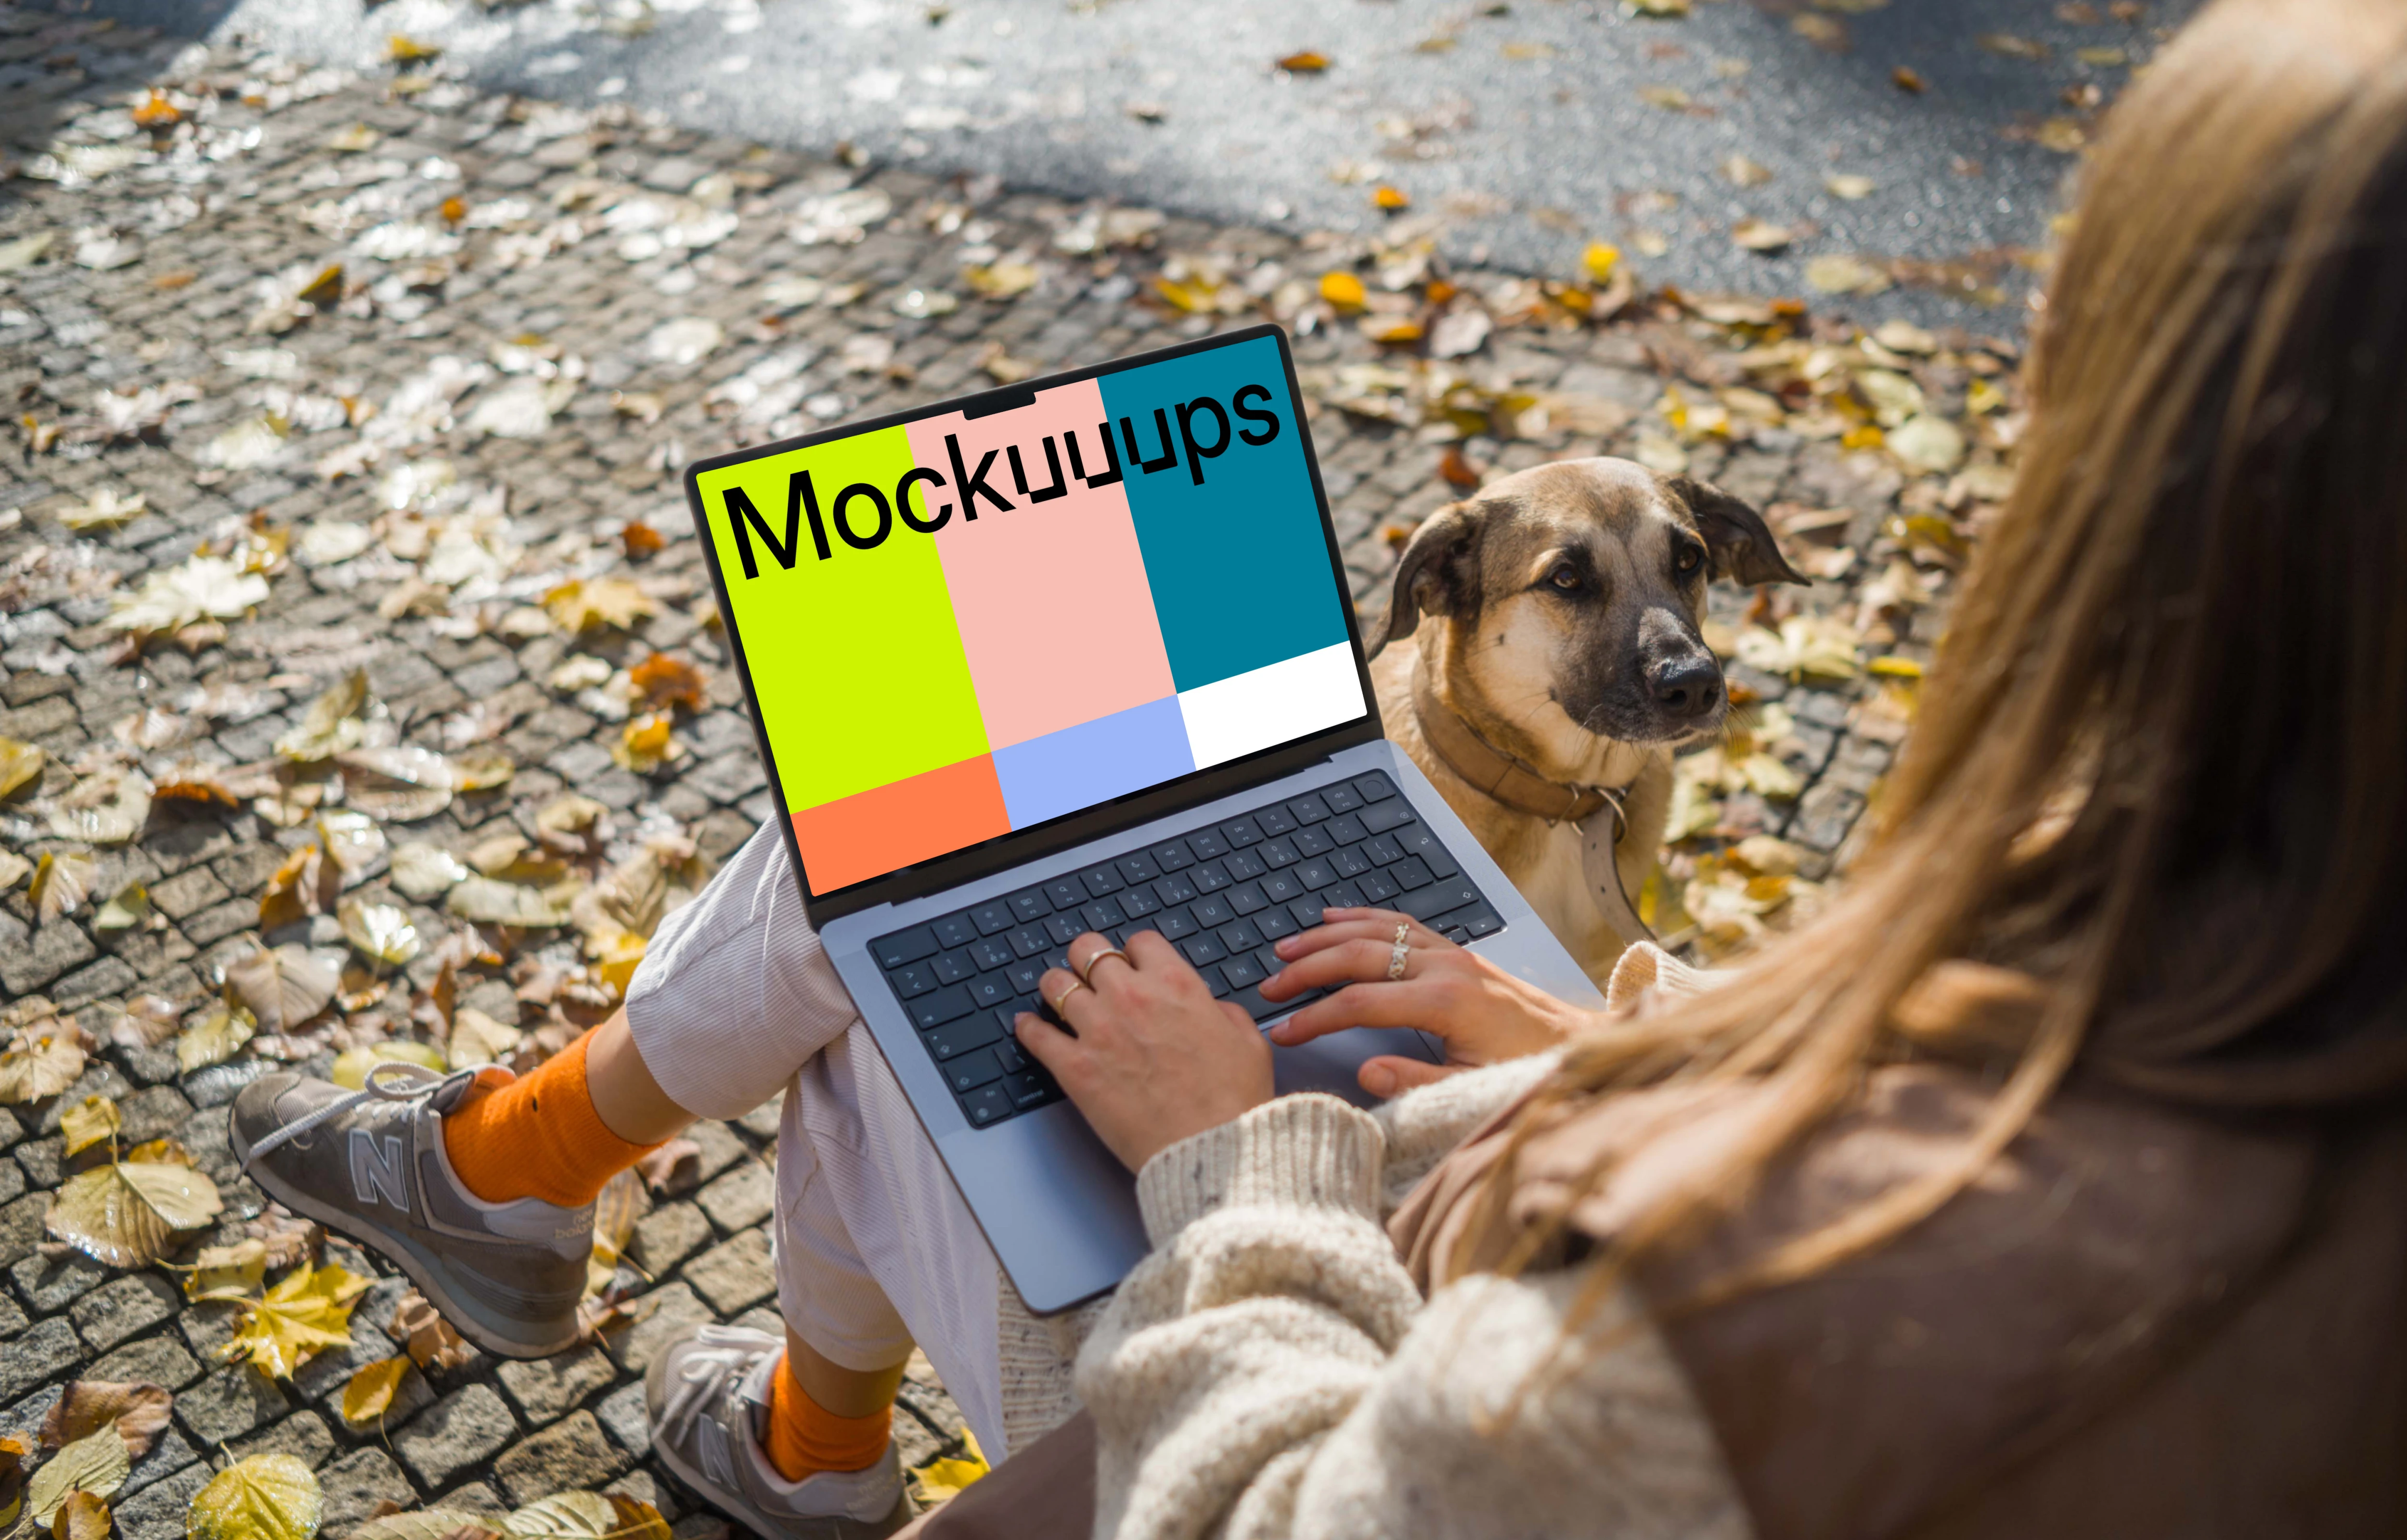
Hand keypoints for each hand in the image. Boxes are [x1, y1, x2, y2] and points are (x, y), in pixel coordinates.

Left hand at [1016, 930, 1274, 1171]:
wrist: (1210, 1149)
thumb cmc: (1233, 1102)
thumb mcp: (1247, 1042)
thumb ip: (1223, 1012)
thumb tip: (1208, 1009)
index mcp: (1175, 985)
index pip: (1139, 942)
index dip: (1134, 954)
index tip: (1131, 966)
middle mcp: (1132, 997)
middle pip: (1088, 950)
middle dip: (1087, 958)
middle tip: (1087, 972)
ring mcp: (1098, 1030)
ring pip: (1056, 983)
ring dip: (1056, 986)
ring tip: (1056, 995)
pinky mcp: (1075, 1068)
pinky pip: (1036, 1035)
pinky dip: (1028, 1028)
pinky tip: (1028, 1026)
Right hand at [1259, 908, 1594, 1097]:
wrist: (1576, 1044)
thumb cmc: (1527, 1068)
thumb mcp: (1472, 1088)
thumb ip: (1416, 1081)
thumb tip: (1366, 1073)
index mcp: (1443, 1002)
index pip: (1358, 1004)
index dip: (1314, 1018)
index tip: (1282, 1032)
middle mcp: (1445, 967)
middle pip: (1358, 957)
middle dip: (1308, 969)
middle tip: (1270, 984)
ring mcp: (1451, 953)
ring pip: (1376, 932)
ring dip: (1327, 936)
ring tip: (1287, 946)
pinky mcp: (1458, 951)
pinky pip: (1402, 924)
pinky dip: (1364, 918)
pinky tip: (1337, 918)